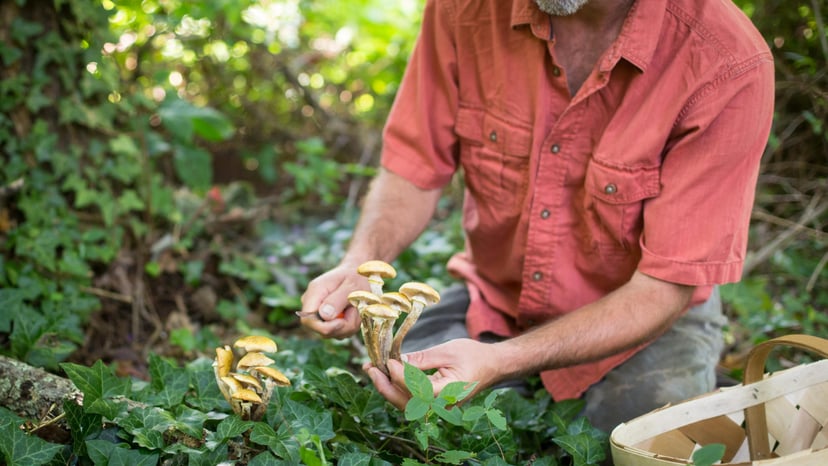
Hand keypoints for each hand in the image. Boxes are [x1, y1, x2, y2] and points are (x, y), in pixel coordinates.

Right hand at [298, 263, 365, 338]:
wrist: (359, 274)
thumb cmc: (355, 276)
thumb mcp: (351, 285)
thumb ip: (337, 300)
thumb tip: (324, 315)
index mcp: (315, 293)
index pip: (307, 320)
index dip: (324, 328)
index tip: (343, 322)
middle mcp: (314, 305)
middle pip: (321, 330)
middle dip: (342, 326)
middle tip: (356, 310)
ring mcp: (321, 315)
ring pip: (334, 333)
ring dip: (350, 324)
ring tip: (356, 307)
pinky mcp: (329, 321)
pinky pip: (340, 331)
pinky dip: (351, 324)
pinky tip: (355, 311)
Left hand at [363, 338, 501, 409]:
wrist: (492, 365)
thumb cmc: (474, 355)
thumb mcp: (447, 351)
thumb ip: (422, 359)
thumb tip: (396, 362)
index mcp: (450, 392)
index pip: (418, 390)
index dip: (400, 377)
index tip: (388, 361)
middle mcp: (442, 405)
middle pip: (406, 402)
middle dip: (384, 385)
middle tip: (369, 367)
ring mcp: (437, 407)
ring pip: (405, 403)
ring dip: (387, 387)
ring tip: (373, 369)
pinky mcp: (432, 402)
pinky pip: (410, 399)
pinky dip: (396, 387)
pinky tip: (386, 373)